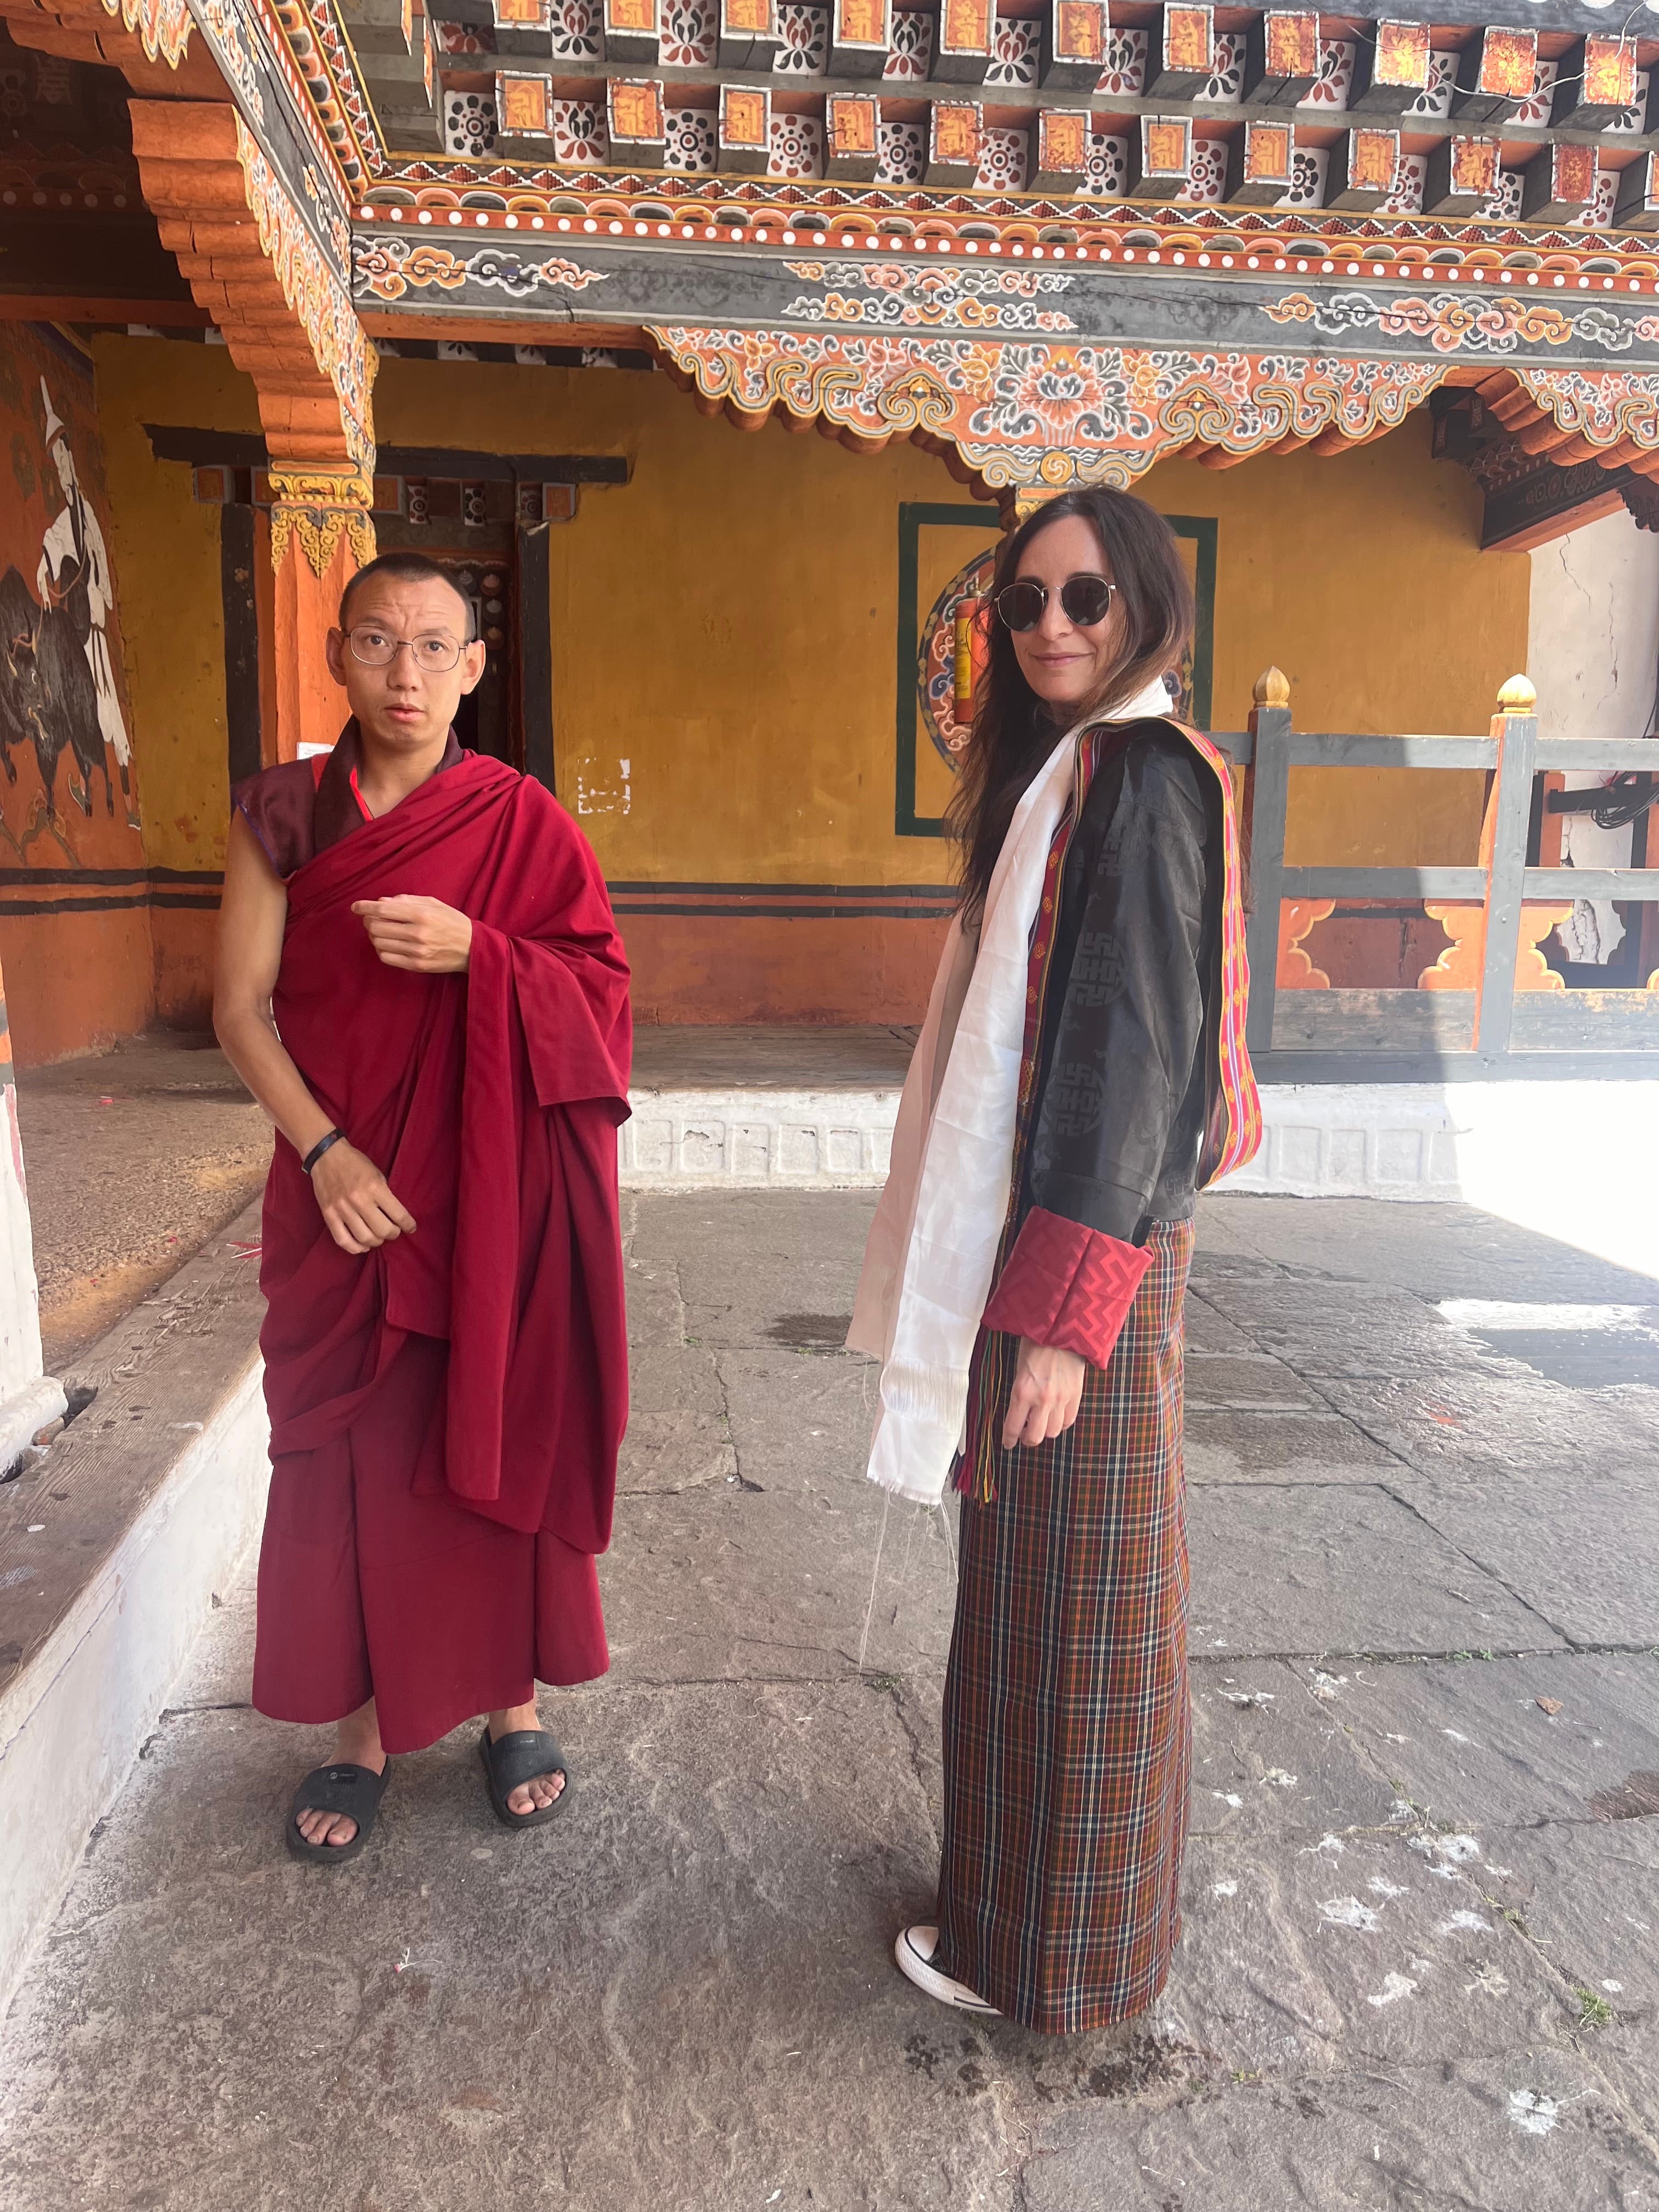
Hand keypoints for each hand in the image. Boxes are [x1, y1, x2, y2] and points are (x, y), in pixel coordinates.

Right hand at [309, 1138, 416, 1254]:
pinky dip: (356, 1248)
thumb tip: (396, 1216)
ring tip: (379, 1237)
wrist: (326, 1155)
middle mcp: (358, 1200)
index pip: (398, 1214)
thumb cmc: (355, 1163)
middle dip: (393, 1234)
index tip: (411, 1228)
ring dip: (376, 1242)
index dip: (408, 1225)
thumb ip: (385, 1194)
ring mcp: (341, 1209)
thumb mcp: (377, 1173)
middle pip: (382, 1230)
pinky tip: (363, 1246)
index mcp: (374, 1187)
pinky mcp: (328, 1215)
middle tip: (394, 1231)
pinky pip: (343, 1240)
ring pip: (364, 1238)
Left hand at [351, 895, 471, 973]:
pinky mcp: (416, 965)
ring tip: (381, 931)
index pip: (383, 910)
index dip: (364, 907)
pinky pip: (386, 957)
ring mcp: (416, 951)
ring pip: (379, 942)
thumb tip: (381, 902)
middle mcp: (417, 933)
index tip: (355, 906)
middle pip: (376, 927)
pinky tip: (388, 944)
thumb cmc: (453, 922)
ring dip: (375, 935)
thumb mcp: (434, 904)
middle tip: (371, 919)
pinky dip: (381, 949)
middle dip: (368, 921)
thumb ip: (407, 900)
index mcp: (422, 914)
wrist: (473, 948)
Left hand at [1002, 1338, 1086, 1450]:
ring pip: (1053, 1432)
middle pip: (1034, 1437)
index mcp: (1022, 1392)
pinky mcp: (1076, 1396)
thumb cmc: (1035, 1344)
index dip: (1009, 1440)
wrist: (1062, 1328)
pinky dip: (1062, 1423)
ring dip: (1045, 1431)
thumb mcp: (1018, 1368)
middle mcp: (1042, 1400)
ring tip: (1041, 1424)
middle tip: (1023, 1436)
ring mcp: (1061, 1400)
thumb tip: (1019, 1413)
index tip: (1008, 1443)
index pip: (1012, 1427)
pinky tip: (1056, 1417)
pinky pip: (1069, 1421)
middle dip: (1026, 1440)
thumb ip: (1019, 1393)